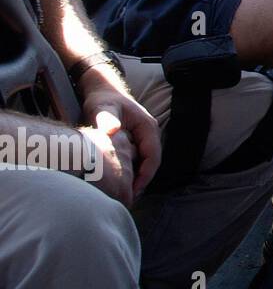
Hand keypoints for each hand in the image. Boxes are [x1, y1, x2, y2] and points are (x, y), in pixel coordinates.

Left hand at [81, 72, 160, 198]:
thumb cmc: (102, 99)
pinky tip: (121, 180)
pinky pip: (139, 159)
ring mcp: (144, 137)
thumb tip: (112, 130)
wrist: (102, 90)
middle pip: (152, 162)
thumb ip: (106, 119)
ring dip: (138, 177)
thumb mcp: (102, 108)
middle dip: (143, 180)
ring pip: (146, 161)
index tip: (133, 190)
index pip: (153, 156)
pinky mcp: (136, 140)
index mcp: (148, 127)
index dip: (145, 175)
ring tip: (125, 193)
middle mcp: (150, 133)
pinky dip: (132, 170)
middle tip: (129, 197)